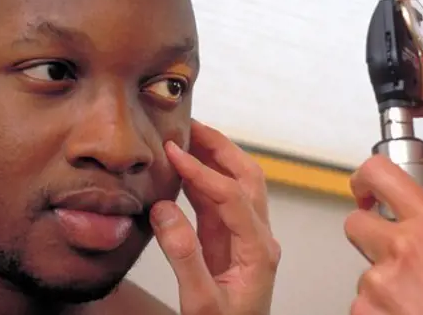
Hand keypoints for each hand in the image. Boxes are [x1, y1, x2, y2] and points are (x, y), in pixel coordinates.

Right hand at [149, 120, 279, 314]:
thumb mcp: (201, 303)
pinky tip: (181, 169)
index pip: (233, 196)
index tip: (174, 152)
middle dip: (220, 147)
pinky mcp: (228, 240)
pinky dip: (200, 180)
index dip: (203, 171)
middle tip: (189, 125)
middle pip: (247, 177)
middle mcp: (258, 236)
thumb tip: (163, 210)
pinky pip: (217, 201)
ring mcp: (245, 236)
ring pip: (235, 184)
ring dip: (212, 158)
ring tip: (183, 137)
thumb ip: (183, 257)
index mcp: (259, 250)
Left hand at [344, 155, 422, 314]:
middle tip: (392, 256)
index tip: (364, 188)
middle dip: (368, 236)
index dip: (363, 179)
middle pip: (355, 222)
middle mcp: (403, 244)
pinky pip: (361, 301)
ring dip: (381, 282)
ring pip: (363, 269)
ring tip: (414, 299)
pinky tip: (404, 314)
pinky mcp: (364, 308)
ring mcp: (380, 279)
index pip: (378, 173)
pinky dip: (377, 309)